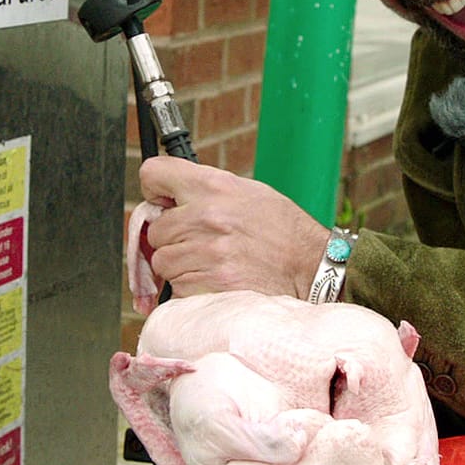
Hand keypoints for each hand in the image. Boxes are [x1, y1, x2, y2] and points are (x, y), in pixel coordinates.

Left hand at [138, 156, 329, 299]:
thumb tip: (169, 201)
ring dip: (181, 267)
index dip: (155, 190)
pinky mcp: (208, 286)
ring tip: (214, 263)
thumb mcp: (250, 192)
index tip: (163, 202)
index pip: (153, 174)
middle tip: (202, 242)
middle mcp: (207, 217)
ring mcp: (206, 254)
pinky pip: (177, 290)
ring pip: (163, 263)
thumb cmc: (284, 231)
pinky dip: (191, 290)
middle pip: (155, 230)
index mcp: (215, 187)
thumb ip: (208, 192)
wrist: (312, 267)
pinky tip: (217, 281)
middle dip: (173, 239)